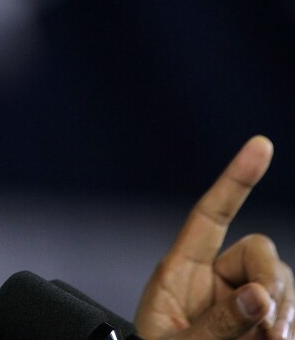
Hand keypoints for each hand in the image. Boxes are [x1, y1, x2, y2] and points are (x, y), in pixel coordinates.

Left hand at [134, 136, 294, 339]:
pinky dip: (288, 328)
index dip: (235, 179)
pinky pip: (289, 313)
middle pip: (261, 252)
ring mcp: (243, 301)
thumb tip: (260, 296)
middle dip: (274, 284)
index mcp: (181, 270)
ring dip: (285, 314)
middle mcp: (215, 278)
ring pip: (282, 283)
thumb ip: (217, 325)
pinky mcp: (264, 324)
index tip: (261, 144)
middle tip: (271, 333)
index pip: (210, 214)